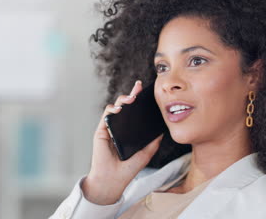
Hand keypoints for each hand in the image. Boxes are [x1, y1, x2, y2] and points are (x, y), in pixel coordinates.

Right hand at [82, 80, 163, 204]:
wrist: (114, 179)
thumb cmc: (129, 168)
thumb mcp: (147, 153)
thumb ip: (154, 141)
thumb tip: (163, 129)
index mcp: (130, 131)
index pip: (135, 112)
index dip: (139, 100)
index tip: (145, 90)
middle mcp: (120, 127)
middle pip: (126, 106)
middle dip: (132, 94)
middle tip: (138, 87)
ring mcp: (110, 128)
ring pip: (116, 107)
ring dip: (123, 99)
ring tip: (131, 99)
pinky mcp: (102, 130)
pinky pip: (106, 115)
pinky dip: (112, 109)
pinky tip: (119, 109)